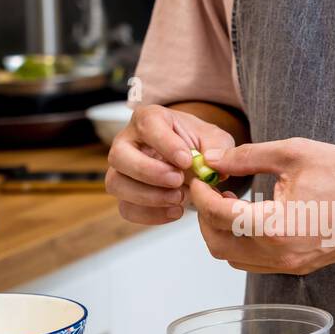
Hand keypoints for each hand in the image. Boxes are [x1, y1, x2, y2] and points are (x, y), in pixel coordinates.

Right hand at [105, 104, 235, 223]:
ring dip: (149, 196)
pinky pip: (126, 208)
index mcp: (149, 119)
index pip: (147, 125)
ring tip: (180, 198)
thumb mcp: (214, 139)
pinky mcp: (125, 194)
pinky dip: (151, 215)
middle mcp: (127, 141)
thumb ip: (218, 148)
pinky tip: (176, 211)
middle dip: (149, 172)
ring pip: (116, 184)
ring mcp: (122, 169)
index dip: (165, 144)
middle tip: (178, 180)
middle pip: (119, 156)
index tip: (187, 160)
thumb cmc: (197, 144)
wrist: (190, 161)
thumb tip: (210, 164)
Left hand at [189, 137, 334, 273]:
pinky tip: (253, 215)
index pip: (218, 215)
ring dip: (224, 232)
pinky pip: (256, 262)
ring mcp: (290, 264)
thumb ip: (248, 158)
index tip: (200, 176)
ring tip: (232, 201)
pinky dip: (244, 242)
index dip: (202, 193)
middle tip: (212, 188)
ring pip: (235, 258)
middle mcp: (279, 254)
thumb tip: (214, 160)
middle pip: (218, 245)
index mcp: (275, 226)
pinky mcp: (300, 266)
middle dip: (207, 216)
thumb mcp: (295, 154)